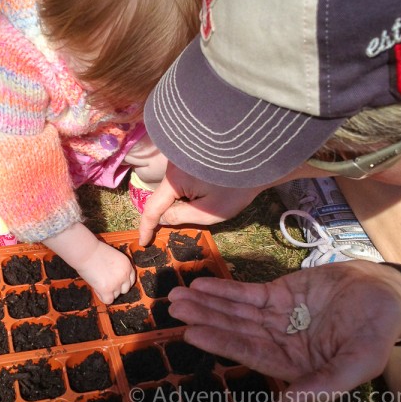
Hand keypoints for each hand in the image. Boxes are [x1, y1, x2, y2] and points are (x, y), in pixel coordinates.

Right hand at [75, 240, 135, 304]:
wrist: (85, 252)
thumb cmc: (94, 251)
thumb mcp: (113, 257)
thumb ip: (117, 268)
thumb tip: (114, 278)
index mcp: (127, 264)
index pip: (131, 279)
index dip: (123, 282)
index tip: (117, 282)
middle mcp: (124, 275)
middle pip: (125, 289)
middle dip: (116, 288)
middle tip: (106, 282)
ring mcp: (116, 283)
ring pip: (116, 295)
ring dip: (108, 292)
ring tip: (98, 282)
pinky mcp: (107, 289)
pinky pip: (108, 300)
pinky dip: (102, 297)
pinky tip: (96, 289)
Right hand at [139, 163, 261, 245]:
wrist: (257, 159)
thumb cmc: (235, 188)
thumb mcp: (209, 212)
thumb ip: (181, 217)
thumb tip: (162, 219)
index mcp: (173, 179)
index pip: (151, 207)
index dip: (146, 227)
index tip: (143, 242)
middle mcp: (171, 166)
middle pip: (161, 197)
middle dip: (167, 213)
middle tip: (185, 223)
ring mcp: (179, 160)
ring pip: (170, 188)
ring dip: (179, 202)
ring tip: (205, 204)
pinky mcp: (187, 159)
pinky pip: (178, 181)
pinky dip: (184, 193)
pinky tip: (205, 194)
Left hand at [168, 261, 400, 401]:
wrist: (383, 291)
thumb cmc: (377, 329)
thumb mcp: (361, 360)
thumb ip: (328, 382)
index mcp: (293, 363)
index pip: (249, 353)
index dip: (221, 343)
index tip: (192, 333)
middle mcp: (277, 341)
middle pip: (234, 330)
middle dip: (204, 318)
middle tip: (174, 308)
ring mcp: (275, 316)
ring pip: (234, 310)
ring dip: (207, 302)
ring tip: (178, 295)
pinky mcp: (277, 294)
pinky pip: (246, 292)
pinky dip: (224, 289)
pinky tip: (202, 285)